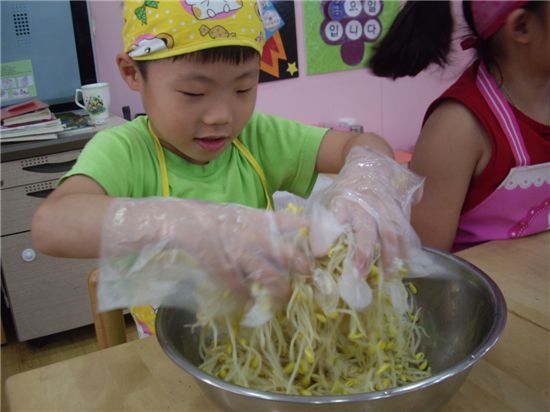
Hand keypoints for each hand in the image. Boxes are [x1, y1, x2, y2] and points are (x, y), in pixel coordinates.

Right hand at [98, 198, 309, 310]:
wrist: (149, 219)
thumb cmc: (183, 219)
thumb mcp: (217, 217)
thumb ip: (239, 228)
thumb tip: (262, 246)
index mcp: (242, 214)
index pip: (280, 219)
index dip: (301, 230)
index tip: (319, 243)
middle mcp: (239, 225)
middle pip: (279, 244)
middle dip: (298, 262)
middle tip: (310, 277)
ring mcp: (224, 239)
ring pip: (262, 267)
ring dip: (275, 287)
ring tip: (282, 301)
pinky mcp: (208, 254)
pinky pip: (232, 279)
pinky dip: (240, 293)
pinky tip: (243, 303)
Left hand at [309, 146, 423, 276]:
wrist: (371, 161)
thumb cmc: (346, 188)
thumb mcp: (328, 199)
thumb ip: (322, 223)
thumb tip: (317, 251)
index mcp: (343, 201)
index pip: (333, 218)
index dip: (325, 234)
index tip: (320, 252)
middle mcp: (365, 203)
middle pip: (366, 230)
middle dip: (364, 253)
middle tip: (360, 274)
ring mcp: (385, 203)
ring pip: (390, 231)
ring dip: (390, 254)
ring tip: (387, 273)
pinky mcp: (400, 204)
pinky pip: (405, 226)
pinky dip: (407, 244)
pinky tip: (406, 258)